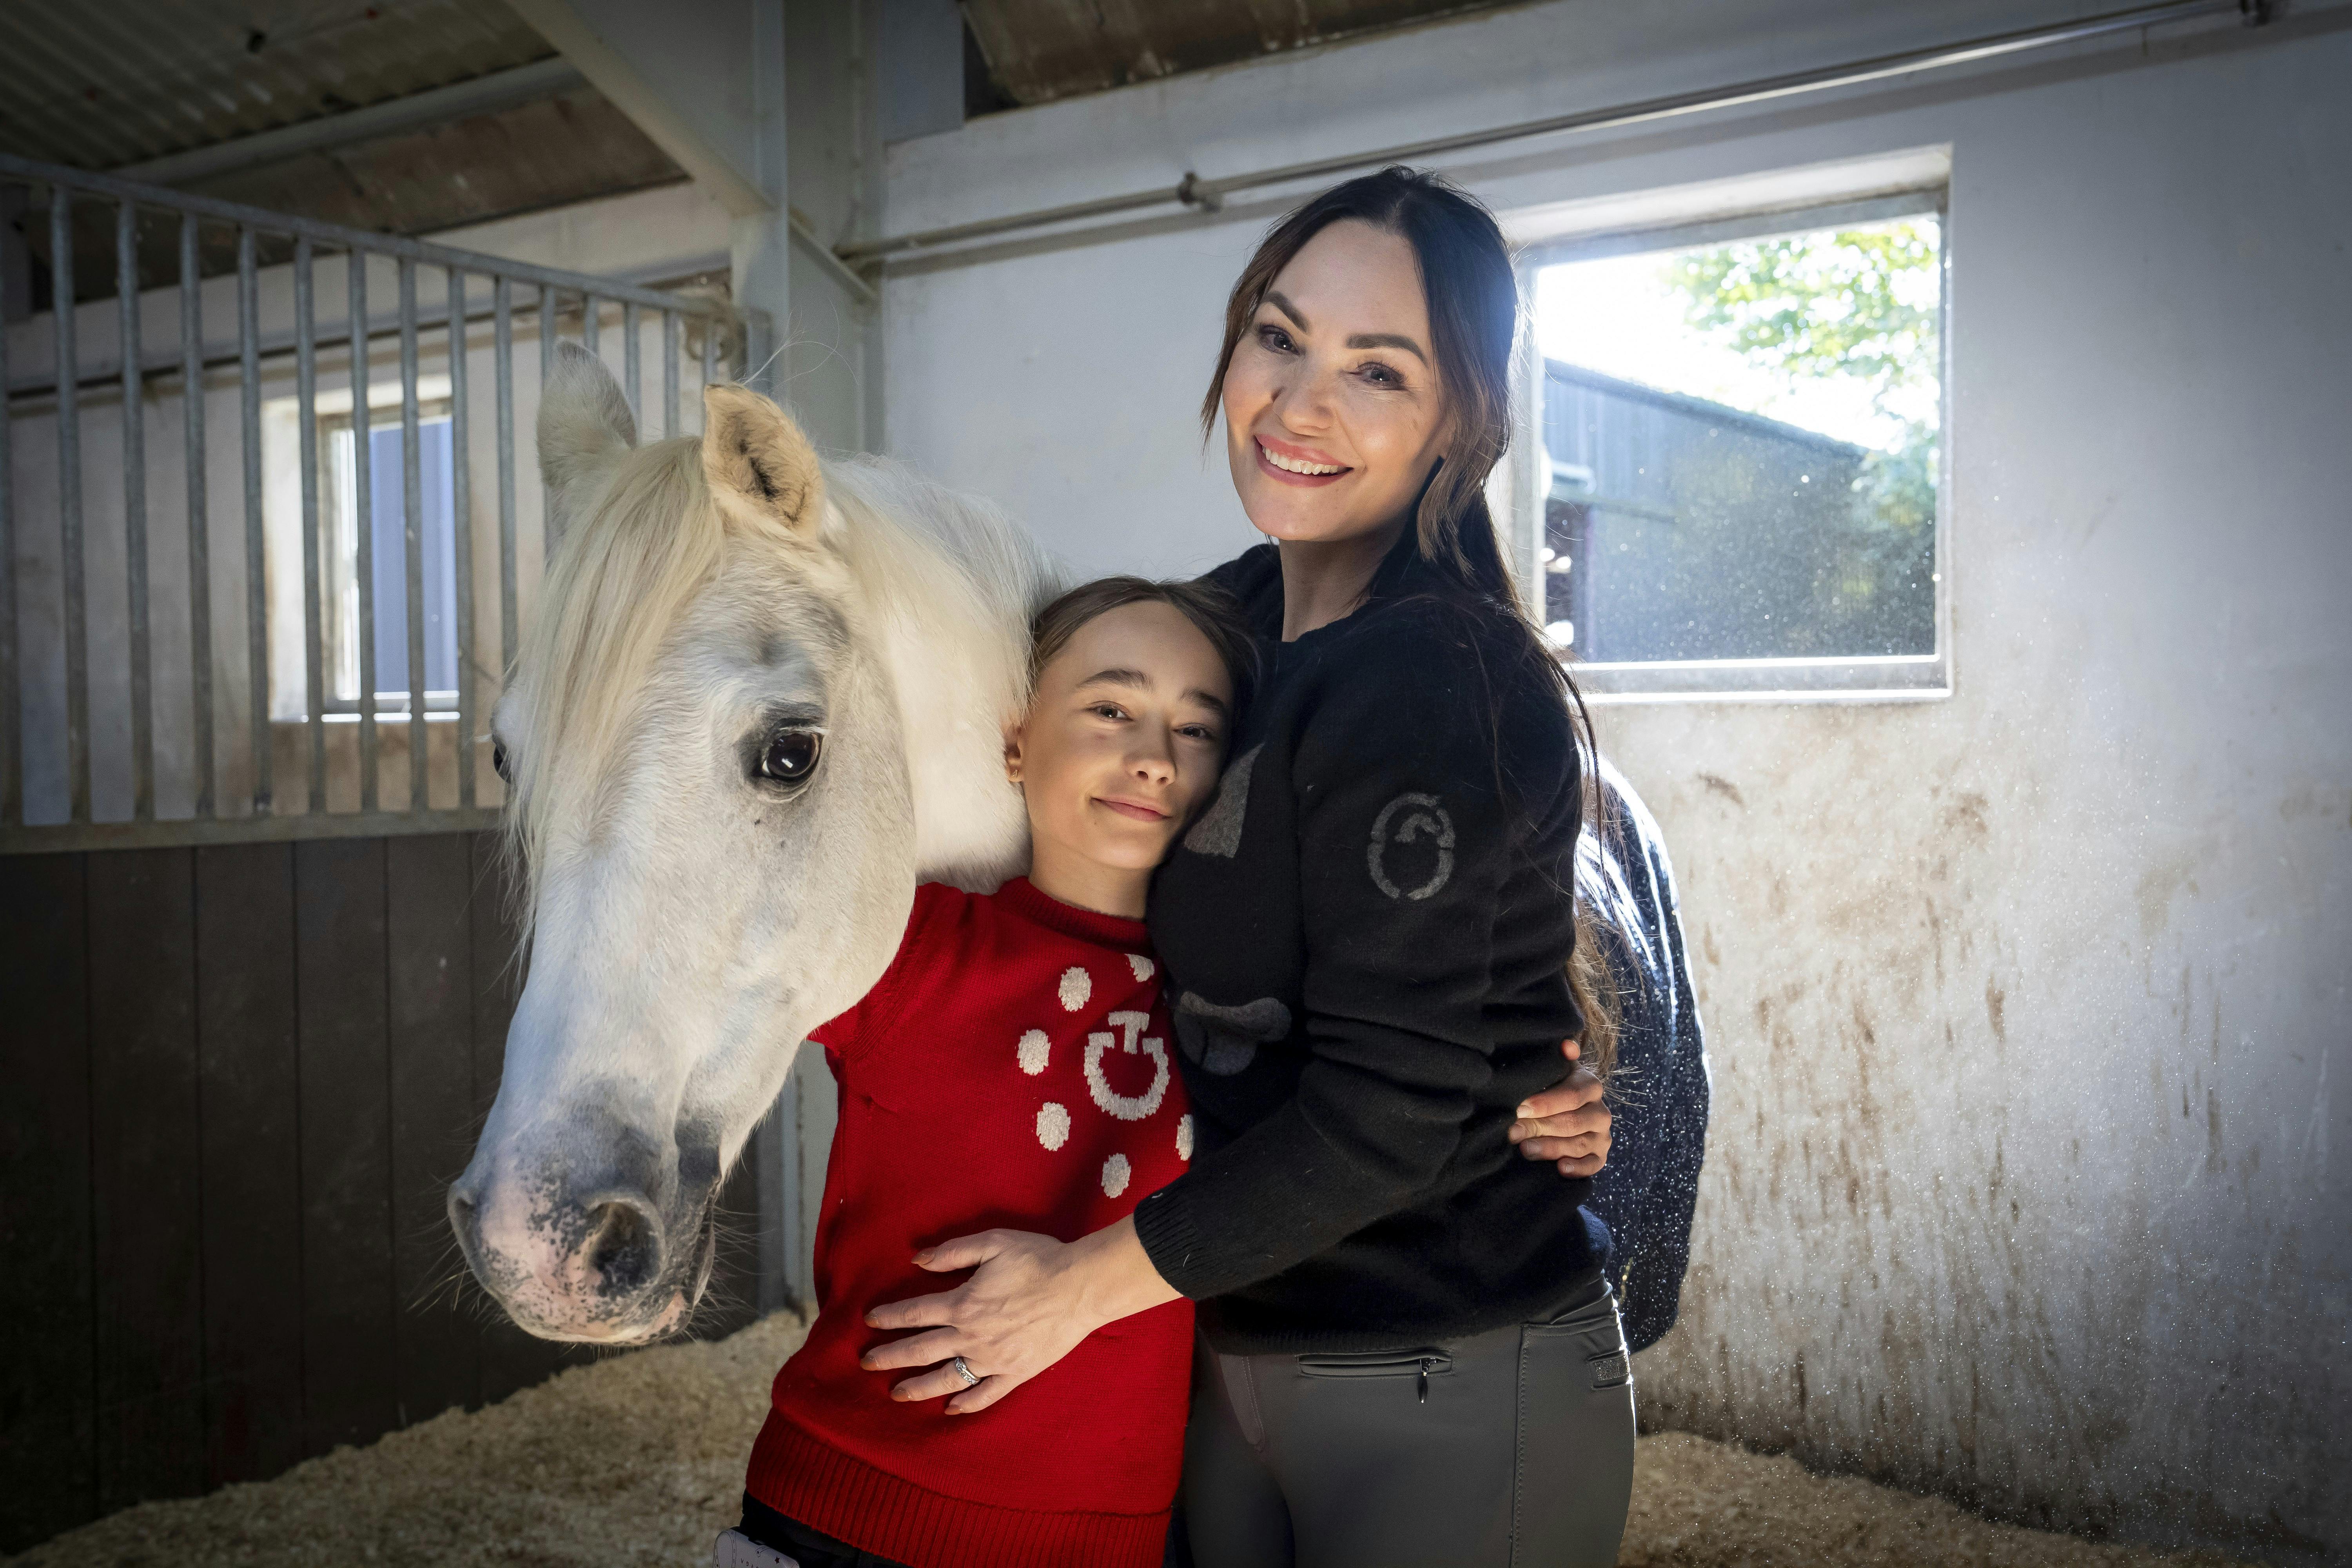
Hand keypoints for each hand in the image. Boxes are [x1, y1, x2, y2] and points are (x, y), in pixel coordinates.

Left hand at [859, 1217, 1175, 1413]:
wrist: (1080, 1287)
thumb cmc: (1038, 1259)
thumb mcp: (992, 1243)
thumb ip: (951, 1252)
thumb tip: (916, 1260)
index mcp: (963, 1303)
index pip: (915, 1312)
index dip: (889, 1316)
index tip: (869, 1320)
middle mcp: (971, 1336)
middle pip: (921, 1349)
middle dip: (889, 1356)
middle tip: (866, 1362)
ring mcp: (993, 1360)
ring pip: (946, 1377)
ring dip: (917, 1386)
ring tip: (895, 1393)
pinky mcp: (1015, 1373)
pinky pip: (985, 1395)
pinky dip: (966, 1404)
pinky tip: (950, 1409)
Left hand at [1508, 1038, 1610, 1176]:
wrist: (1562, 1112)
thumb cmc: (1551, 1089)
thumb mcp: (1553, 1072)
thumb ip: (1556, 1061)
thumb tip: (1566, 1045)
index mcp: (1590, 1085)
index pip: (1571, 1095)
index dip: (1545, 1103)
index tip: (1520, 1108)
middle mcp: (1600, 1111)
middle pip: (1572, 1122)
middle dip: (1540, 1127)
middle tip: (1514, 1132)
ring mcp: (1602, 1135)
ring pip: (1580, 1144)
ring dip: (1552, 1148)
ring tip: (1525, 1149)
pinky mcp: (1600, 1155)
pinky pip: (1594, 1164)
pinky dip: (1579, 1168)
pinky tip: (1561, 1168)